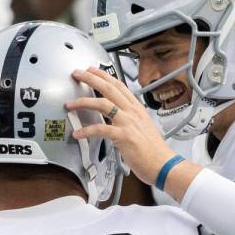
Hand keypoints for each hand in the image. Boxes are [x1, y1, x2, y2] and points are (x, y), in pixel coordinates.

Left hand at [66, 67, 176, 185]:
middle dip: (90, 79)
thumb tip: (118, 117)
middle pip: (108, 88)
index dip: (104, 75)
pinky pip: (100, 129)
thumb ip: (130, 119)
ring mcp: (128, 122)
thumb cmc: (154, 150)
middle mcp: (132, 112)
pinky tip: (77, 133)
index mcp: (137, 108)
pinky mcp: (123, 136)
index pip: (119, 85)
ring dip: (83, 102)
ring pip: (102, 104)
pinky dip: (86, 131)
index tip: (92, 70)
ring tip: (70, 104)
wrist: (164, 164)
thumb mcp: (143, 127)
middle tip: (77, 74)